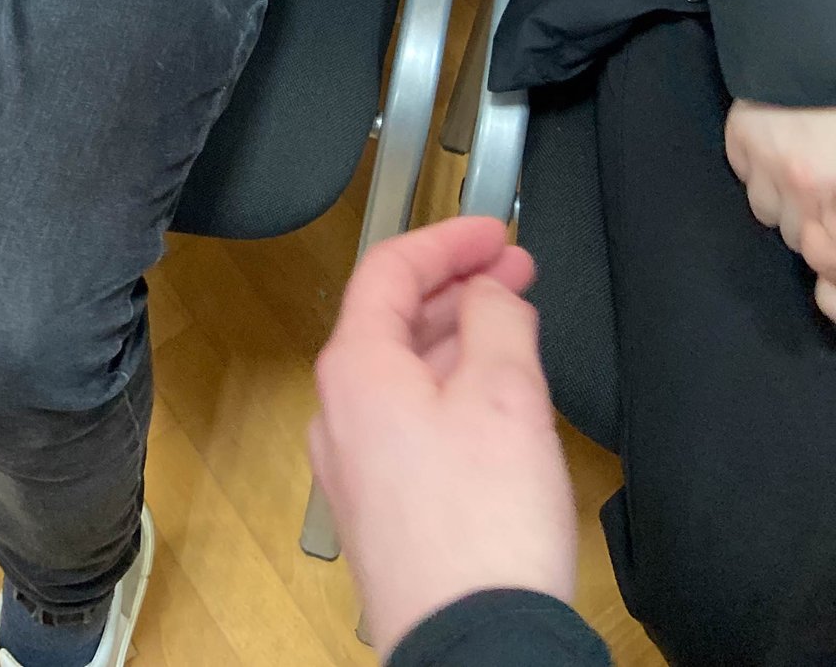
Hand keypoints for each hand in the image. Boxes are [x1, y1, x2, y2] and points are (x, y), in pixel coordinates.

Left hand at [309, 217, 575, 654]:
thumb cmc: (483, 532)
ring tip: (514, 323)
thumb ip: (495, 317)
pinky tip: (495, 400)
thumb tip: (487, 291)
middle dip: (457, 285)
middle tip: (514, 269)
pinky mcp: (382, 509)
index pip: (388, 267)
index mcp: (355, 370)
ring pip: (405, 372)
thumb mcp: (504, 392)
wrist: (476, 647)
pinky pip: (411, 422)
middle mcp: (340, 413)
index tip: (492, 228)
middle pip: (393, 318)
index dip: (446, 238)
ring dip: (458, 336)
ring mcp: (356, 466)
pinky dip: (452, 390)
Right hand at [726, 100, 835, 319]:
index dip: (826, 256)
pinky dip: (757, 170)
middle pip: (797, 240)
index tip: (823, 235)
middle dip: (809, 224)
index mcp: (835, 190)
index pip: (826, 256)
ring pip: (767, 214)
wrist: (815, 54)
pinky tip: (776, 151)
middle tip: (820, 196)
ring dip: (782, 201)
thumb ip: (835, 206)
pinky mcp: (740, 141)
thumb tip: (824, 251)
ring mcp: (767, 164)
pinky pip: (744, 177)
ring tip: (799, 172)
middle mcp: (804, 185)